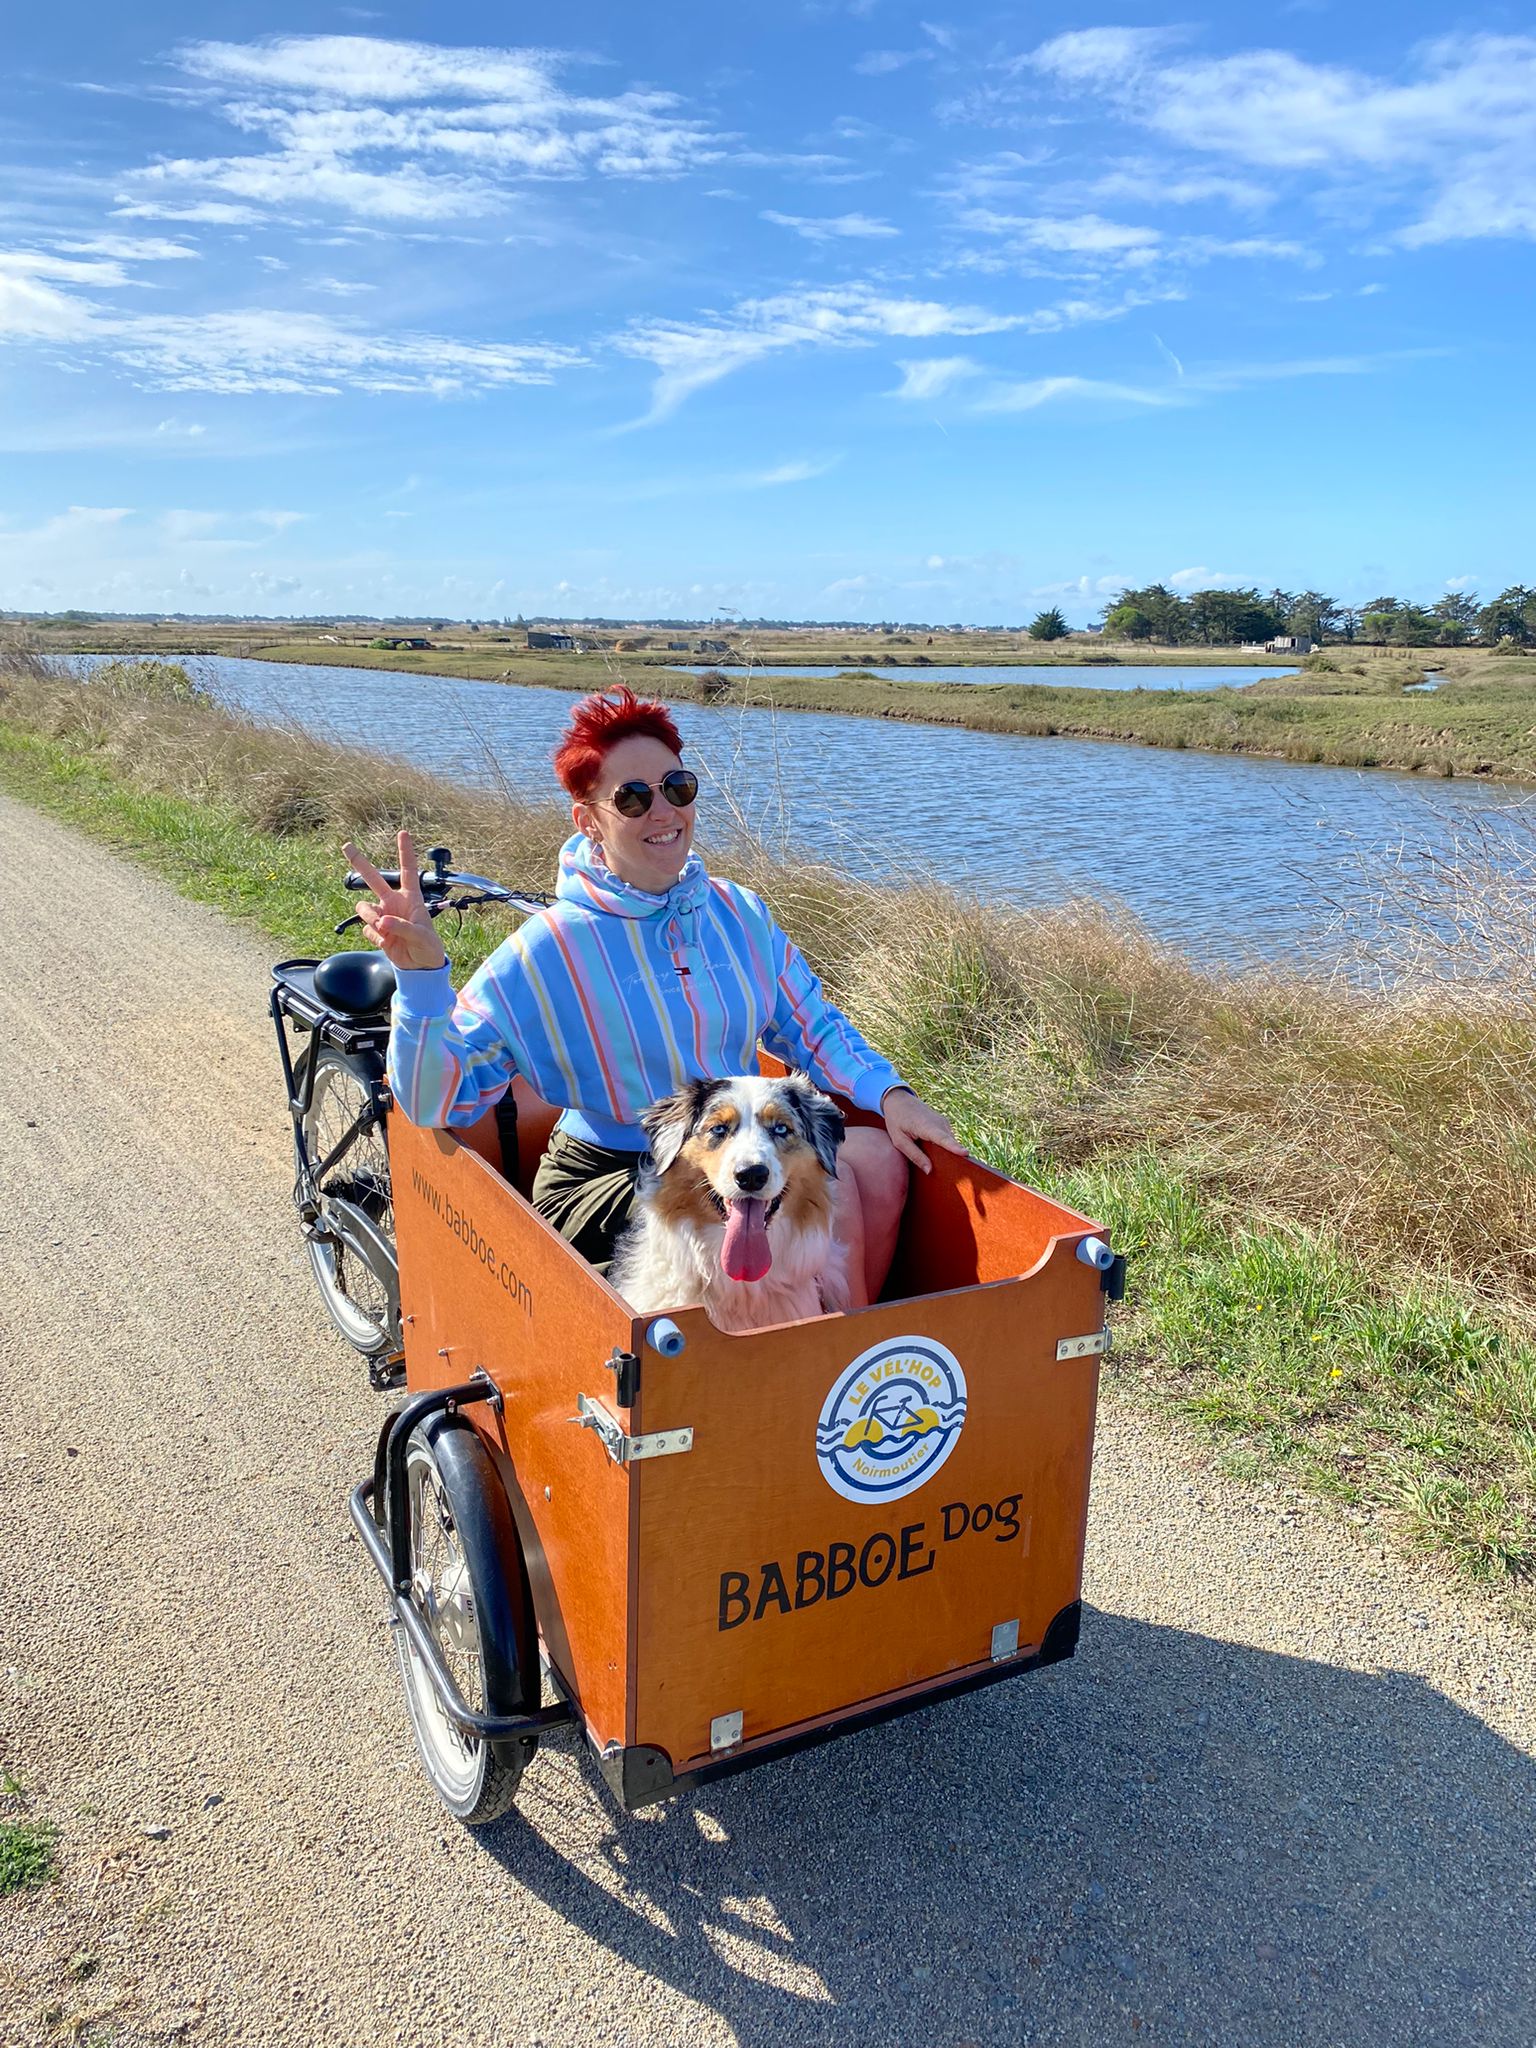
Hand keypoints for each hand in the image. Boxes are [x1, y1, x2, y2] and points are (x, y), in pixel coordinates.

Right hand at [342, 829, 447, 972]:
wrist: (420, 967)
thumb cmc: (428, 947)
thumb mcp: (421, 936)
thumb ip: (402, 927)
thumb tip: (382, 922)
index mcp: (411, 898)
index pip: (408, 871)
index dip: (405, 852)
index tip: (403, 833)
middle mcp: (394, 903)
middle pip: (374, 880)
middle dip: (360, 863)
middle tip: (346, 846)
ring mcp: (383, 916)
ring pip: (364, 908)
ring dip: (370, 918)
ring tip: (384, 930)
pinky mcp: (376, 931)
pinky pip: (366, 929)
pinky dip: (375, 937)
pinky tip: (387, 943)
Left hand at [881, 1087, 963, 1174]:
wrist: (899, 1100)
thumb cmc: (897, 1120)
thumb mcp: (899, 1140)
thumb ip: (914, 1156)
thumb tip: (929, 1171)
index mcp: (926, 1126)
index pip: (943, 1139)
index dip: (954, 1147)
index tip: (965, 1153)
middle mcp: (939, 1123)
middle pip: (950, 1144)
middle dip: (949, 1158)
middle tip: (945, 1170)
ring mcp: (944, 1122)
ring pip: (950, 1142)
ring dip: (945, 1152)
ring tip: (936, 1159)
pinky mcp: (945, 1124)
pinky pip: (948, 1139)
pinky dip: (943, 1146)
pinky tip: (933, 1150)